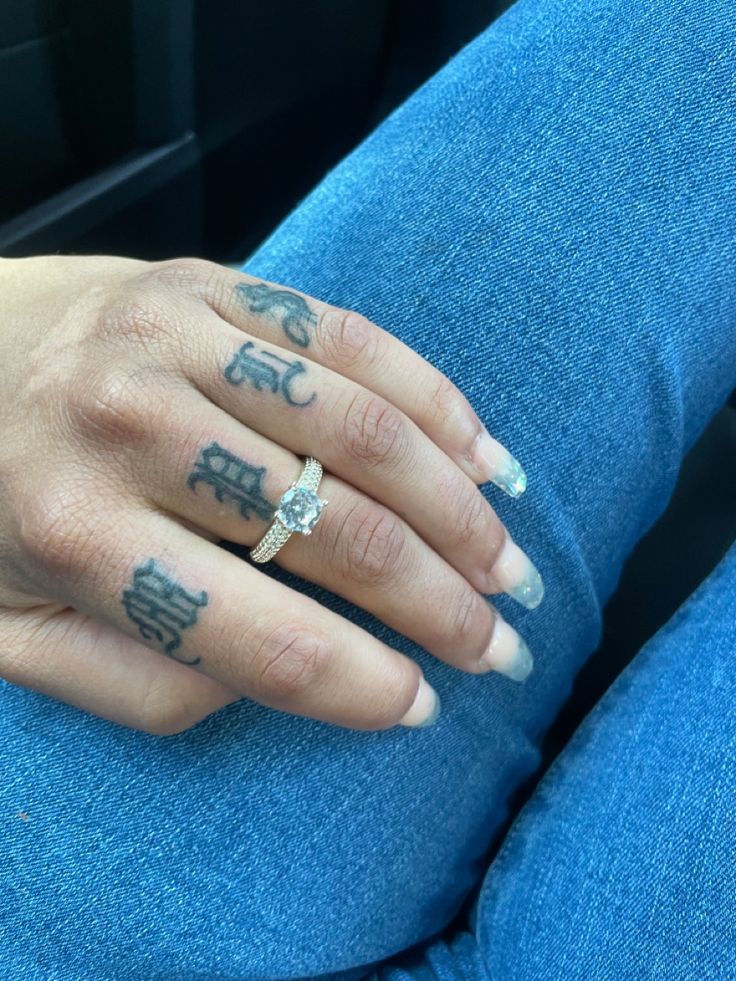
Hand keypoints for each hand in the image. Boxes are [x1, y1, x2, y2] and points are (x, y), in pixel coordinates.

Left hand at [0, 255, 541, 733]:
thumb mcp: (13, 635)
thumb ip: (136, 680)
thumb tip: (278, 674)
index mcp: (73, 533)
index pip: (255, 637)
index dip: (357, 685)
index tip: (423, 706)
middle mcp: (131, 426)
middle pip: (331, 532)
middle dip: (437, 604)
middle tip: (498, 648)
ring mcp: (178, 337)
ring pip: (362, 431)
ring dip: (456, 511)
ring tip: (507, 566)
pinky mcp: (215, 282)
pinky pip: (352, 338)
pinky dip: (435, 403)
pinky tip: (484, 460)